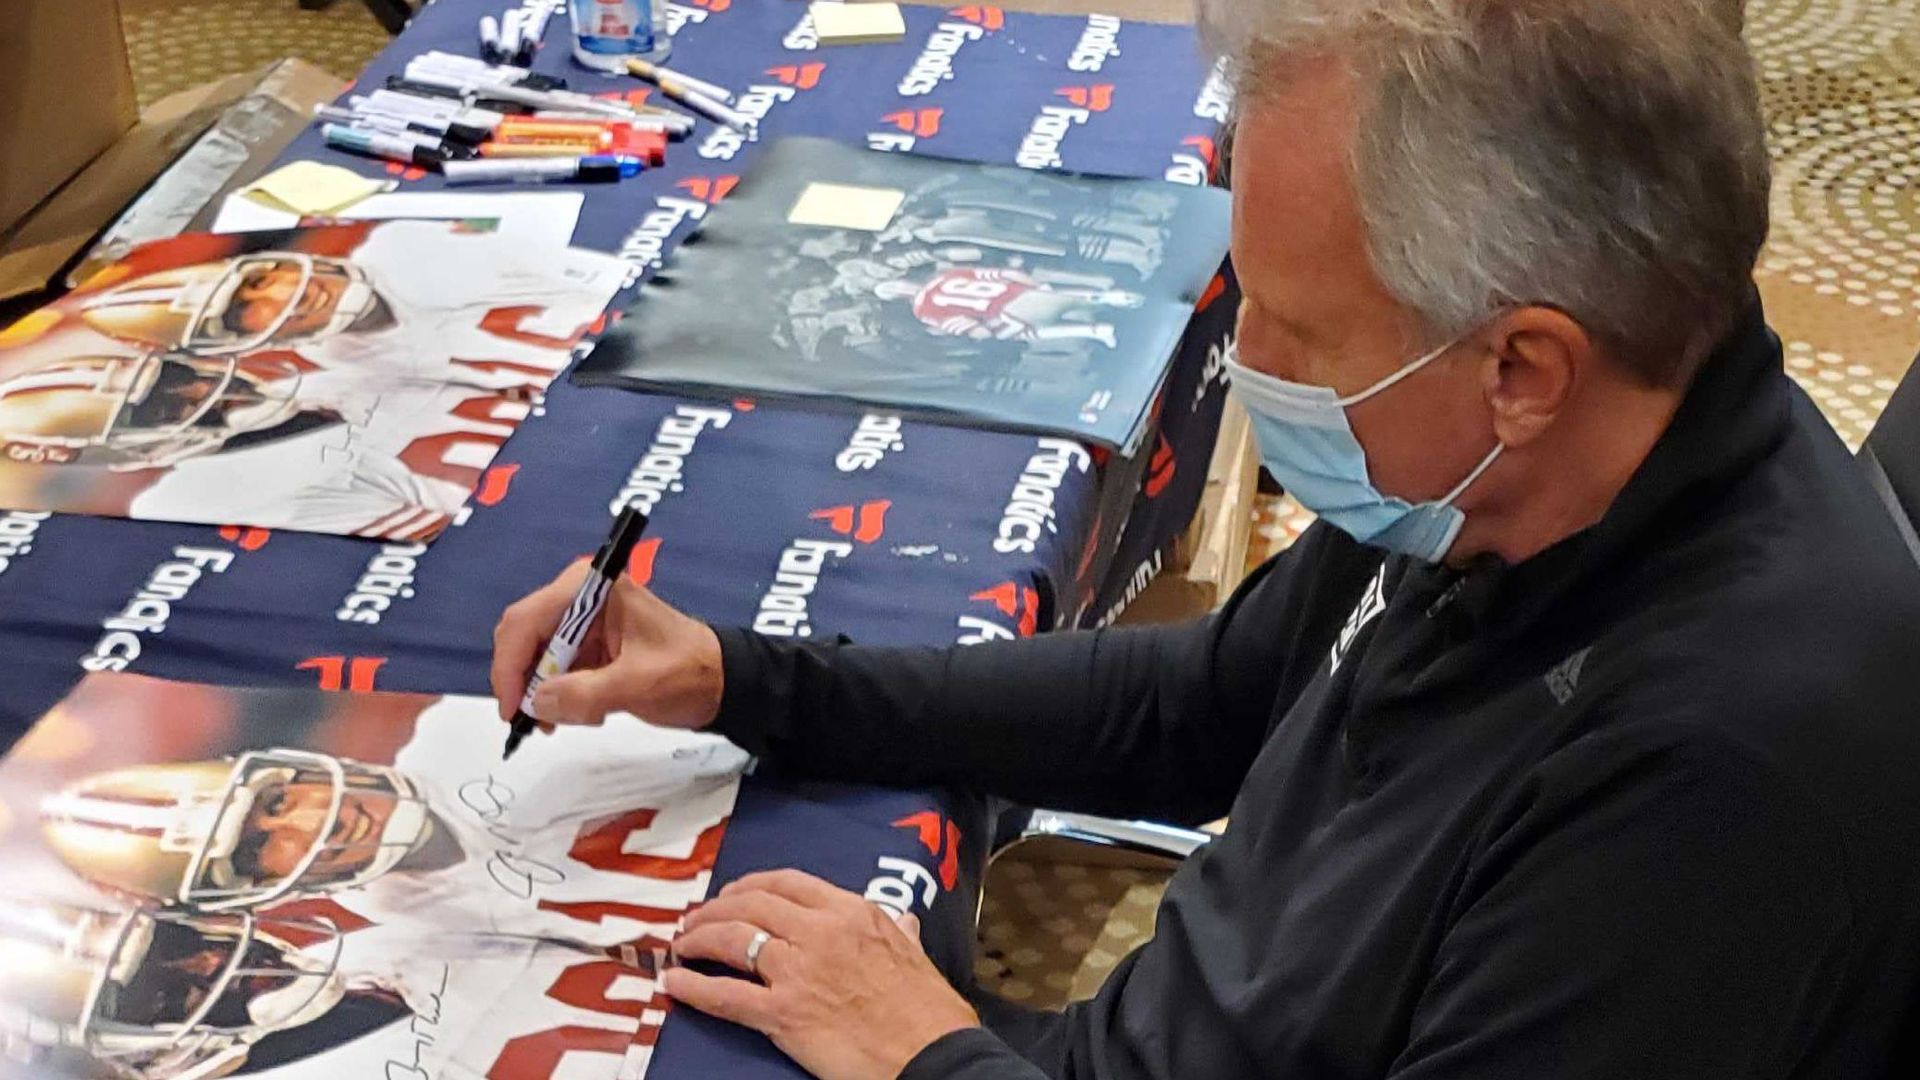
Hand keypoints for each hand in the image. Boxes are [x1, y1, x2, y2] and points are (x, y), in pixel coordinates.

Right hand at [490, 559, 724, 730]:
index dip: (510, 666)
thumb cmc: (688, 672)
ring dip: (545, 694)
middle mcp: (579, 597)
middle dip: (527, 682)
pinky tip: (584, 714)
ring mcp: (582, 622)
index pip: (526, 620)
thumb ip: (584, 694)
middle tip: (537, 722)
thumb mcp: (637, 684)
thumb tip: (537, 703)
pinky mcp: (588, 646)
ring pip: (535, 658)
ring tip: (575, 719)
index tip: (514, 709)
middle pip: (524, 638)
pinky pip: (554, 671)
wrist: (723, 682)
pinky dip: (559, 696)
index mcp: (590, 588)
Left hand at [665, 871, 979, 1079]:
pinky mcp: (782, 1015)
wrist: (930, 1055)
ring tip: (682, 944)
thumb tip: (903, 920)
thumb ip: (899, 932)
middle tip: (697, 918)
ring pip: (732, 939)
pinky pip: (725, 995)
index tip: (734, 893)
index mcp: (852, 913)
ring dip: (698, 938)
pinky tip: (674, 983)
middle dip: (716, 908)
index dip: (751, 884)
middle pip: (751, 904)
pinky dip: (693, 986)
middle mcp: (819, 932)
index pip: (788, 882)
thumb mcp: (915, 953)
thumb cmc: (929, 1010)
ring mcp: (797, 972)